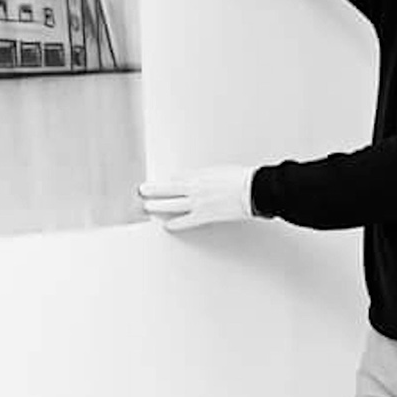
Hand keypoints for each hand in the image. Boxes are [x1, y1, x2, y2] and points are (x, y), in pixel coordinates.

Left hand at [139, 166, 256, 231]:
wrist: (254, 189)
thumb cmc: (241, 178)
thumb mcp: (218, 171)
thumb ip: (203, 176)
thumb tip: (193, 179)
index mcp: (200, 174)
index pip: (177, 177)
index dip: (167, 181)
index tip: (159, 184)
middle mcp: (196, 187)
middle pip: (168, 188)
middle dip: (153, 190)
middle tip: (142, 191)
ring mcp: (199, 202)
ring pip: (171, 204)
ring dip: (157, 206)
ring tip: (147, 207)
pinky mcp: (205, 215)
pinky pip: (186, 220)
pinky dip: (175, 223)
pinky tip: (166, 225)